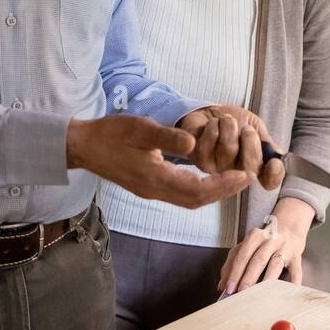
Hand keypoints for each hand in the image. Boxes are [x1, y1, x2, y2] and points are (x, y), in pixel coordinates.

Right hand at [66, 115, 253, 208]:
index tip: (244, 176)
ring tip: (233, 180)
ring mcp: (150, 191)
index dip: (223, 185)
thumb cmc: (110, 134)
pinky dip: (198, 190)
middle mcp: (155, 190)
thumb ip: (167, 137)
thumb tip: (194, 143)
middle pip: (196, 200)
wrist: (83, 146)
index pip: (197, 189)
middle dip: (223, 192)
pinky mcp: (147, 187)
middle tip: (246, 179)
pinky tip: (207, 178)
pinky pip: (179, 195)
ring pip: (188, 200)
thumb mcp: (140, 129)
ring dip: (212, 193)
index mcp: (155, 177)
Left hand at [177, 105, 284, 191]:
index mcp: (254, 168)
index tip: (273, 163)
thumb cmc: (235, 123)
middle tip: (245, 128)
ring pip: (229, 147)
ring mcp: (215, 168)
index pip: (270, 181)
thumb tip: (278, 159)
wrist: (211, 112)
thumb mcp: (257, 128)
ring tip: (225, 123)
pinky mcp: (197, 158)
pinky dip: (213, 125)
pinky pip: (210, 140)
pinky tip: (210, 125)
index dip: (274, 175)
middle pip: (249, 165)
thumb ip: (267, 144)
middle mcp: (235, 174)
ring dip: (229, 125)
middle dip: (250, 137)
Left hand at [217, 197, 314, 294]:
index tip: (228, 288)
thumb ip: (232, 262)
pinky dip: (293, 282)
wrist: (288, 228)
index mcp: (255, 236)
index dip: (234, 272)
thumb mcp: (246, 246)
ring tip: (259, 294)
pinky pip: (296, 271)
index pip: (242, 255)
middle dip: (248, 277)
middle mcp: (270, 240)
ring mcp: (285, 248)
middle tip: (240, 292)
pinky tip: (288, 292)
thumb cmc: (263, 242)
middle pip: (258, 259)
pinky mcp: (297, 257)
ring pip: (275, 265)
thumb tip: (223, 284)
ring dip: (266, 280)